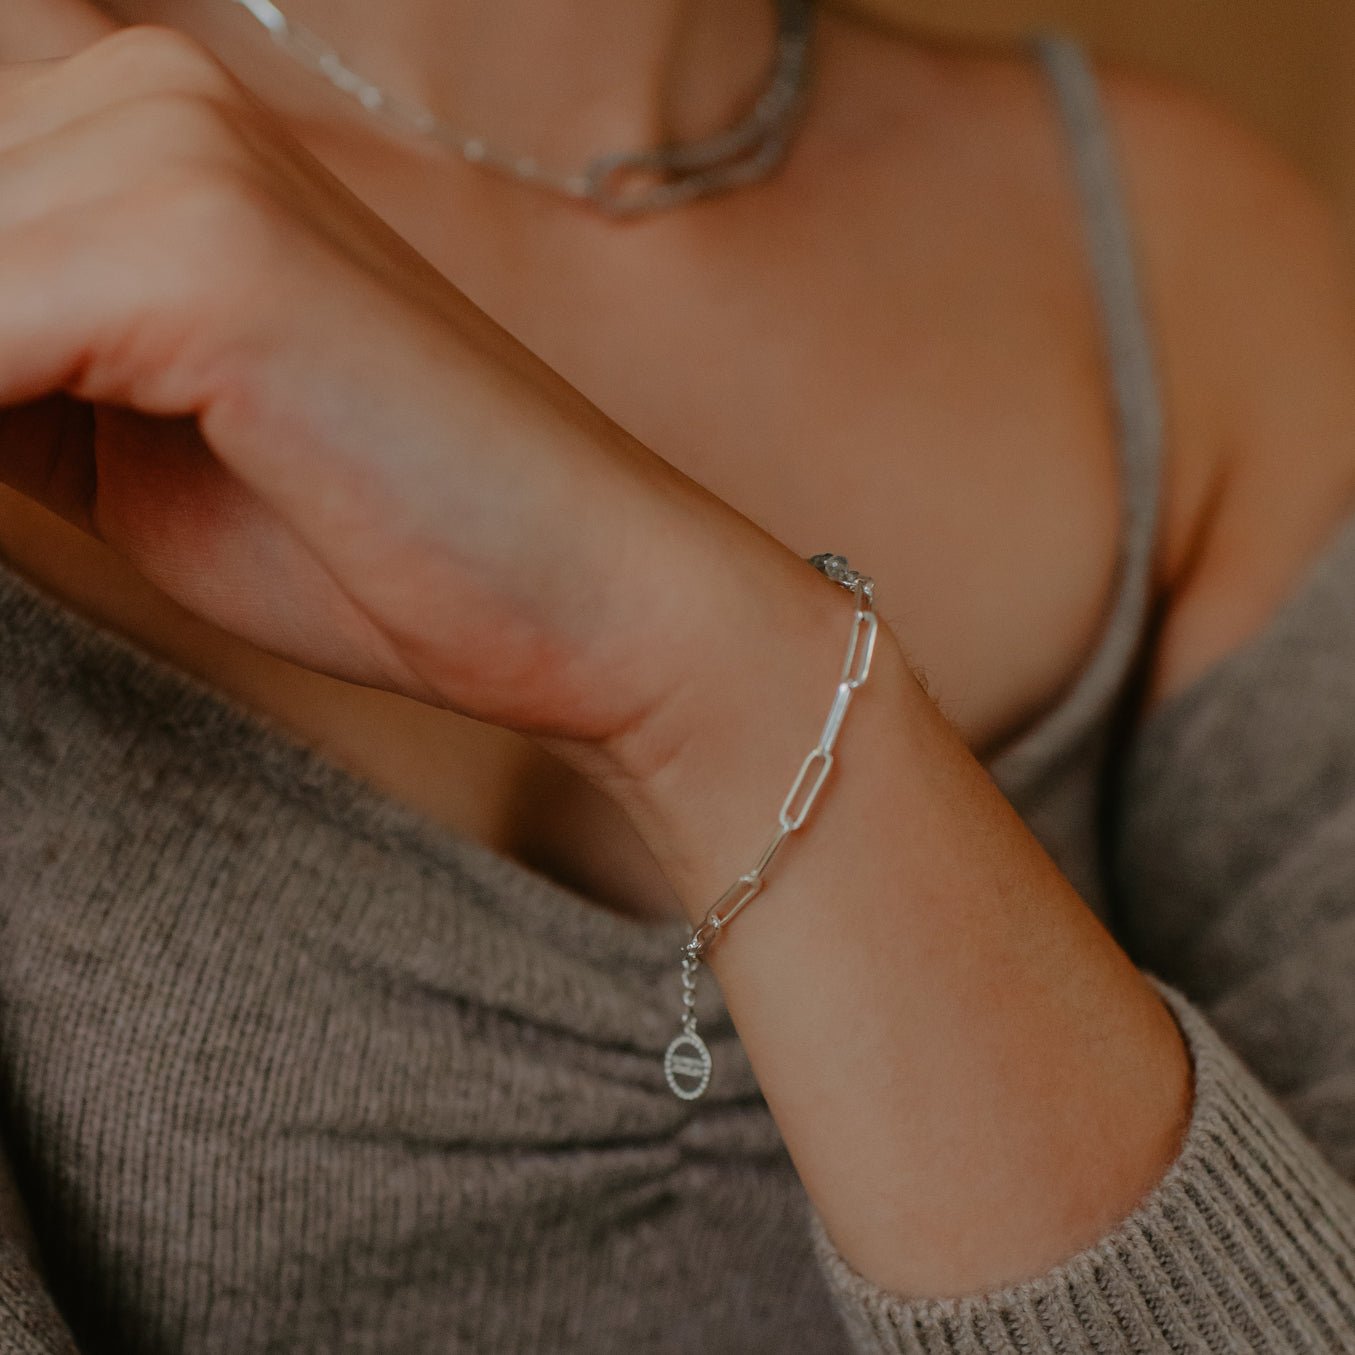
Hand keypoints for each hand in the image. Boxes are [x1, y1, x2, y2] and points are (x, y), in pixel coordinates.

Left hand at [0, 14, 804, 780]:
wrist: (582, 595)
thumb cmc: (370, 538)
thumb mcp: (114, 438)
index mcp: (138, 117)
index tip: (13, 419)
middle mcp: (152, 89)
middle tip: (30, 454)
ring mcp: (183, 154)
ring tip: (39, 482)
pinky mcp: (214, 256)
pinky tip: (32, 501)